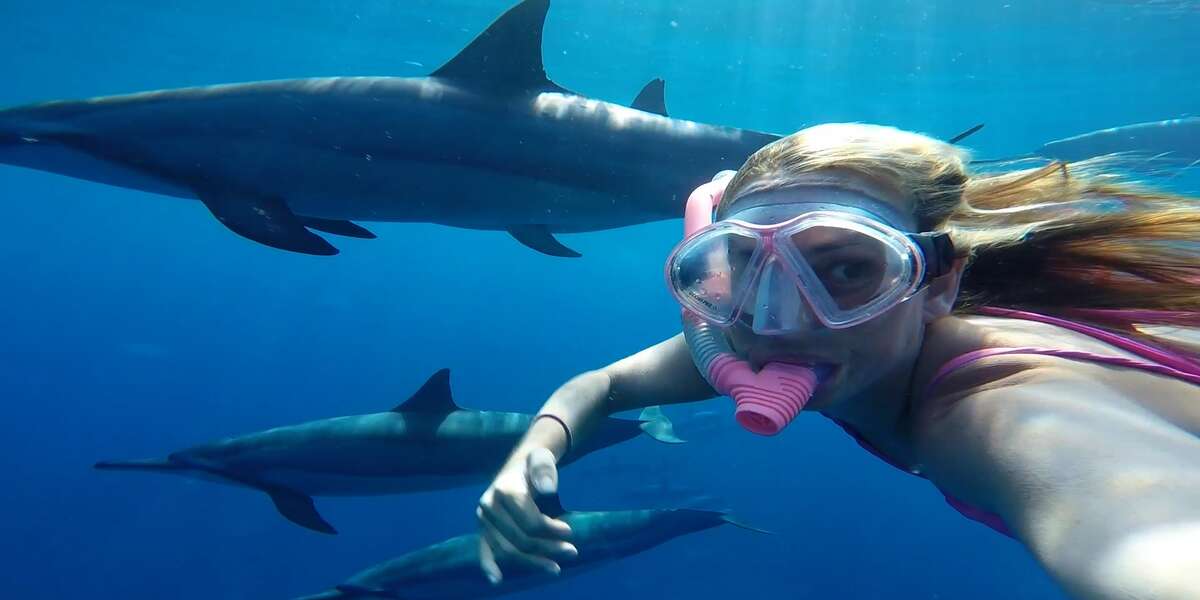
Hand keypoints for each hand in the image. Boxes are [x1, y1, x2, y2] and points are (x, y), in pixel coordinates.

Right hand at [477, 447, 577, 584]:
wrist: (520, 466)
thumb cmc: (534, 464)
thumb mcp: (542, 458)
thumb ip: (545, 469)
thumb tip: (548, 489)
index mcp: (504, 489)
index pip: (529, 520)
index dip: (550, 529)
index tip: (570, 531)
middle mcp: (489, 506)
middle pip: (520, 539)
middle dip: (547, 549)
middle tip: (572, 552)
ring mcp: (484, 520)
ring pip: (508, 550)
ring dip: (532, 563)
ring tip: (556, 568)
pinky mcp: (483, 530)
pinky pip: (484, 551)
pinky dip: (489, 566)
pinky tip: (497, 580)